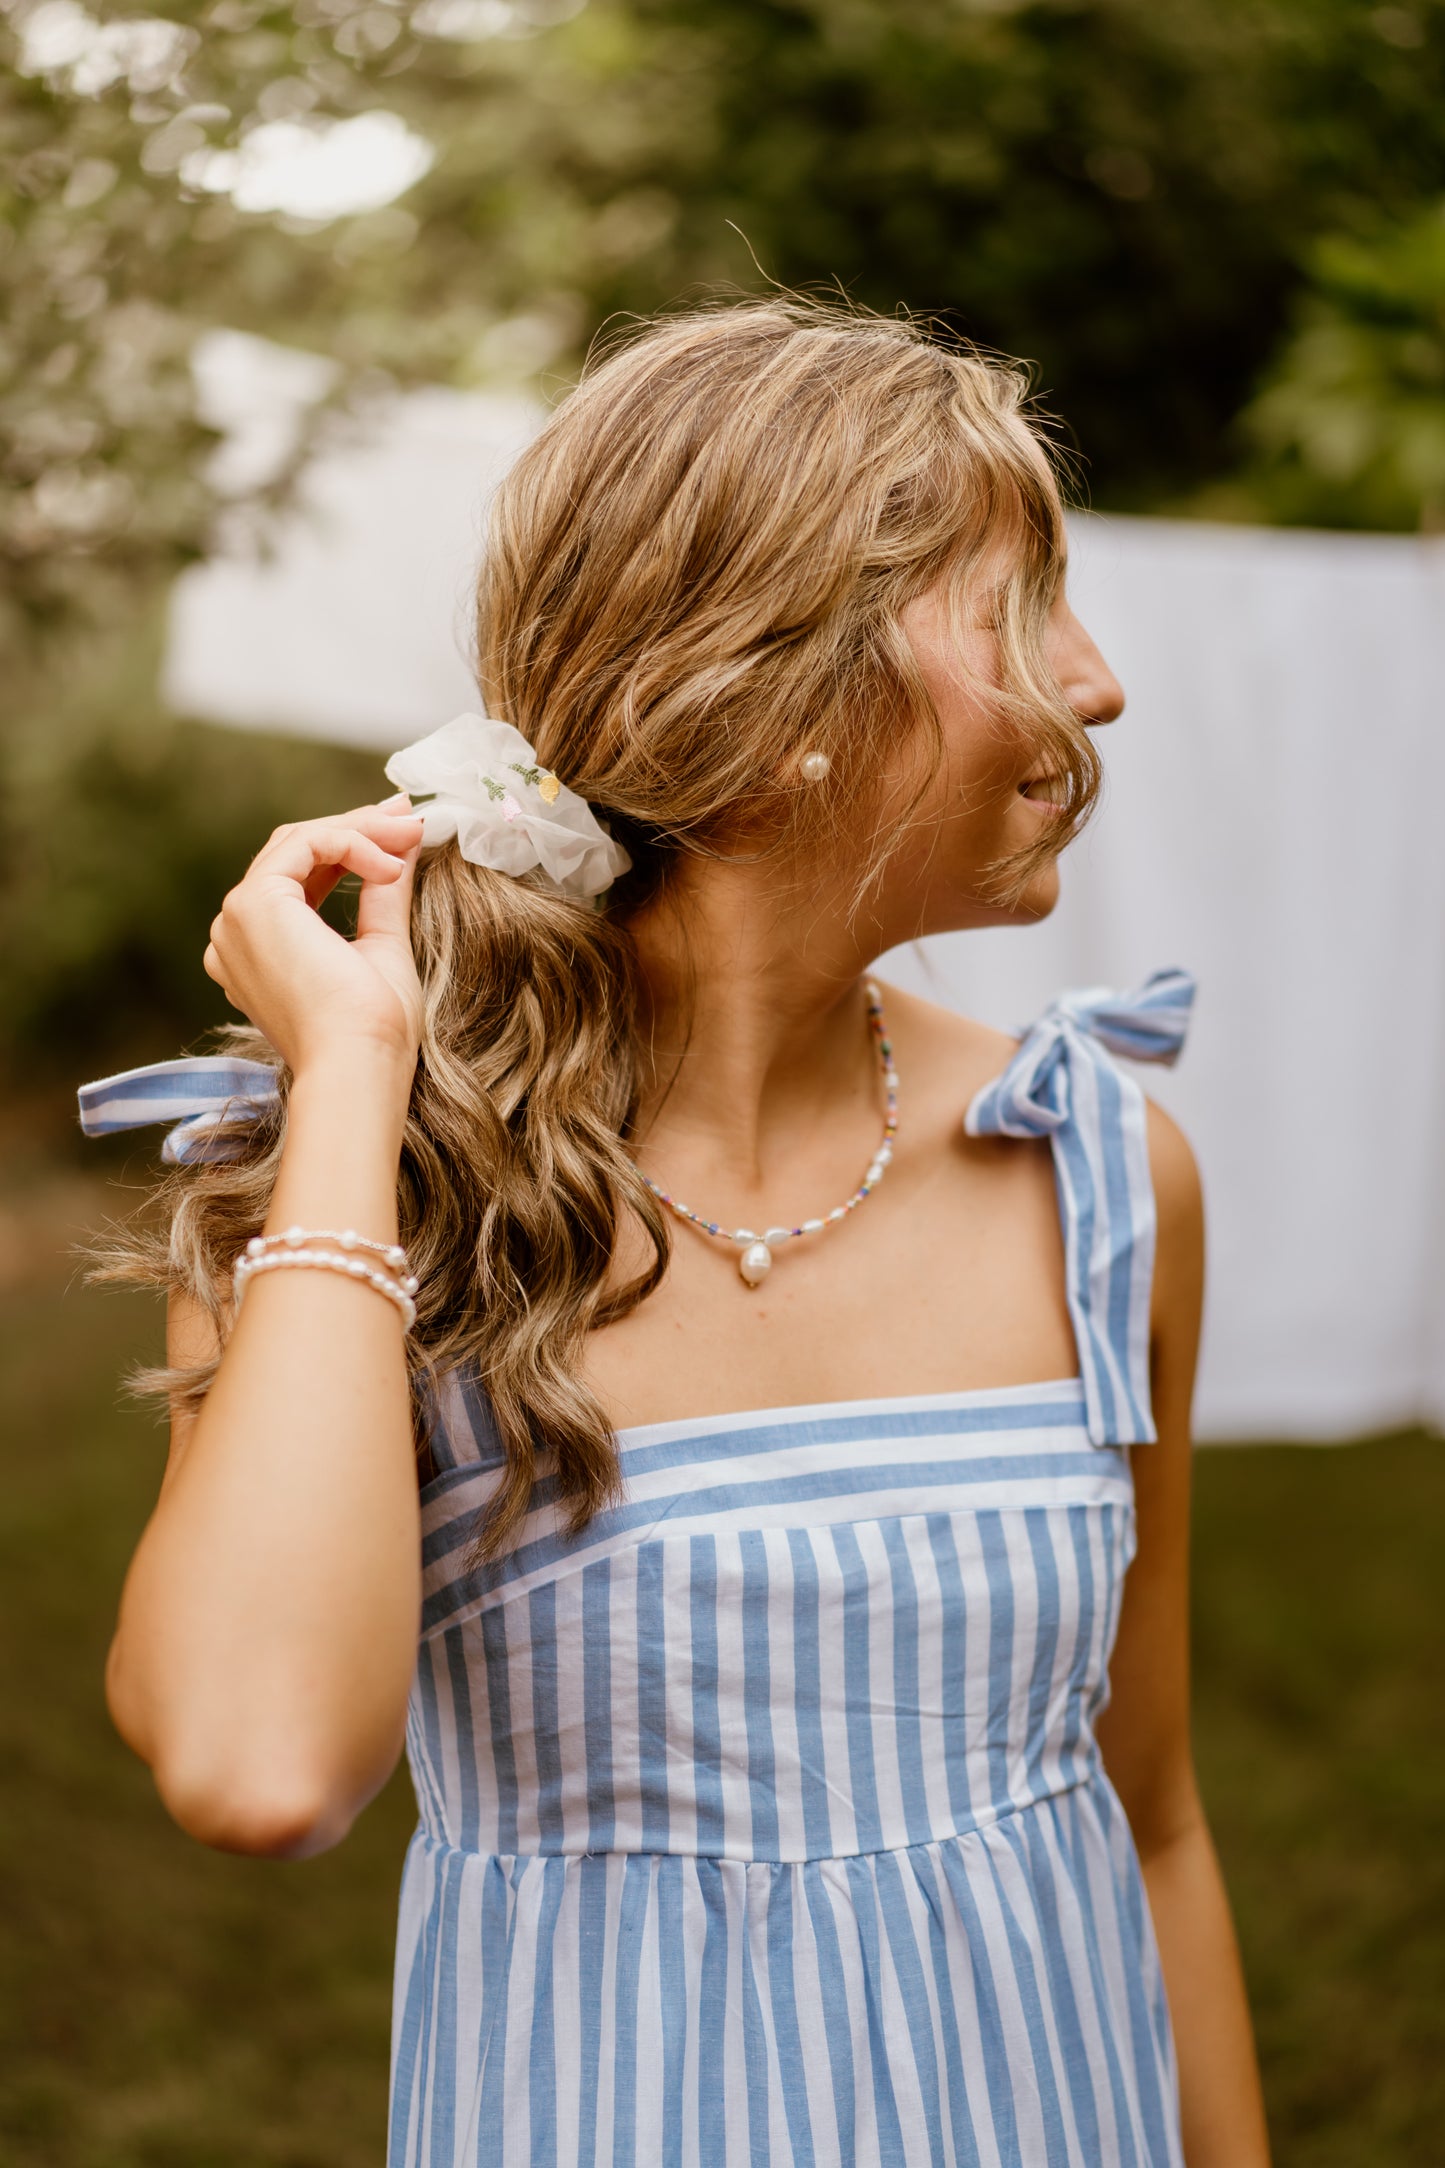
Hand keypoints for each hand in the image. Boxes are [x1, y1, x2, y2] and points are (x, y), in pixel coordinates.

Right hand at [203, 796, 426, 1079]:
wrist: (358, 1064)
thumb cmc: (373, 1030)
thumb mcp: (382, 946)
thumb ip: (383, 892)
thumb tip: (403, 841)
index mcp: (256, 950)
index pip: (298, 875)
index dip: (350, 845)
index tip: (401, 830)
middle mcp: (235, 933)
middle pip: (294, 851)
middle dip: (358, 827)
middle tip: (408, 815)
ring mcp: (236, 918)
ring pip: (298, 841)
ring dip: (361, 830)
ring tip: (409, 833)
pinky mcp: (253, 904)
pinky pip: (306, 844)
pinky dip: (352, 842)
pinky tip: (390, 866)